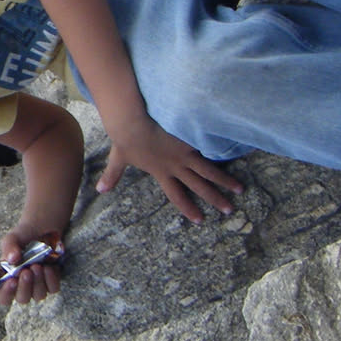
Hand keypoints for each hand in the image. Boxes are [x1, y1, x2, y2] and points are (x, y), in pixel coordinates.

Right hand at [0, 224, 63, 306]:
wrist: (44, 228)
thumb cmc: (24, 235)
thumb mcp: (12, 238)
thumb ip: (9, 247)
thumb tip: (12, 259)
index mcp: (7, 278)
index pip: (3, 296)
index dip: (6, 293)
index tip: (11, 281)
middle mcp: (22, 285)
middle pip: (22, 299)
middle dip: (25, 287)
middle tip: (27, 272)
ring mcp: (38, 285)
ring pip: (38, 295)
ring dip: (38, 282)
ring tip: (37, 265)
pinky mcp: (52, 281)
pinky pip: (53, 288)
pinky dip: (51, 279)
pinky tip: (48, 267)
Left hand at [99, 114, 241, 221]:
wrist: (133, 121)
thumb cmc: (125, 138)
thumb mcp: (119, 158)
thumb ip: (112, 175)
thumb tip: (100, 190)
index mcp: (161, 173)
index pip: (176, 195)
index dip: (188, 208)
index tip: (199, 219)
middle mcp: (176, 166)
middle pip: (199, 187)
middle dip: (215, 199)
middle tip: (229, 210)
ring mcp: (185, 153)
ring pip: (209, 171)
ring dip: (225, 181)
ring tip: (240, 190)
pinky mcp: (190, 138)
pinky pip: (208, 147)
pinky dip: (222, 153)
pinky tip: (237, 157)